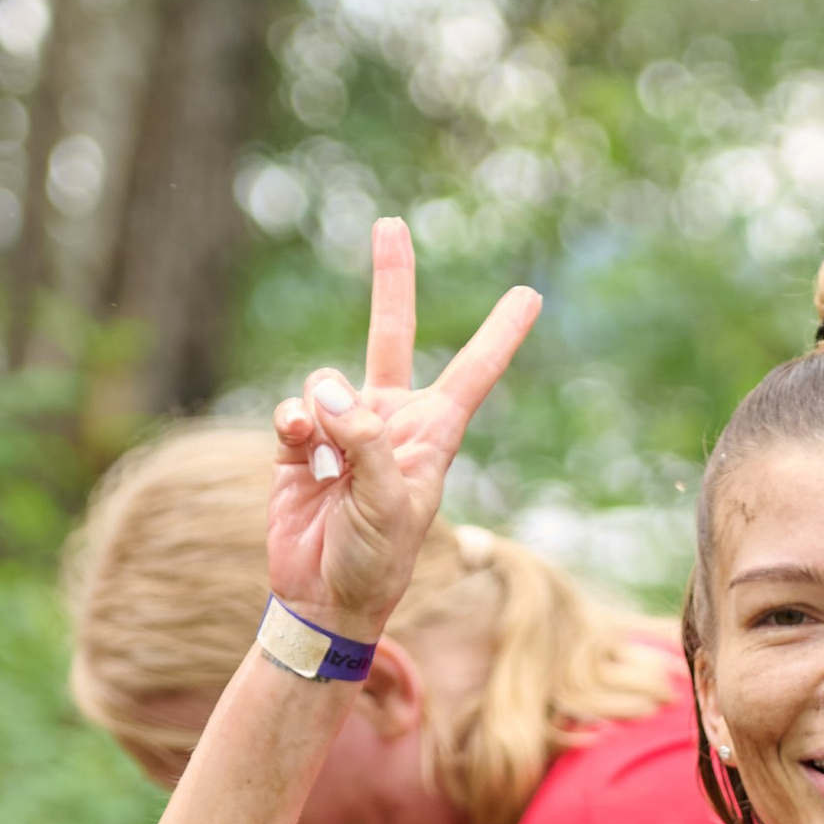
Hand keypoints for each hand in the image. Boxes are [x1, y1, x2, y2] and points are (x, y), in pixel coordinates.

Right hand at [269, 219, 539, 641]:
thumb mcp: (388, 505)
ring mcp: (342, 428)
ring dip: (323, 415)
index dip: (500, 334)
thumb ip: (365, 441)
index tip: (531, 295)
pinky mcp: (301, 441)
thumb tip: (327, 390)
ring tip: (328, 467)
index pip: (472, 373)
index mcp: (431, 436)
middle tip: (391, 225)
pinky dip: (293, 425)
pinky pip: (293, 408)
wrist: (320, 598)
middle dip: (391, 280)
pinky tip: (297, 450)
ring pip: (327, 381)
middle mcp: (389, 422)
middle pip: (392, 334)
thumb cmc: (372, 562)